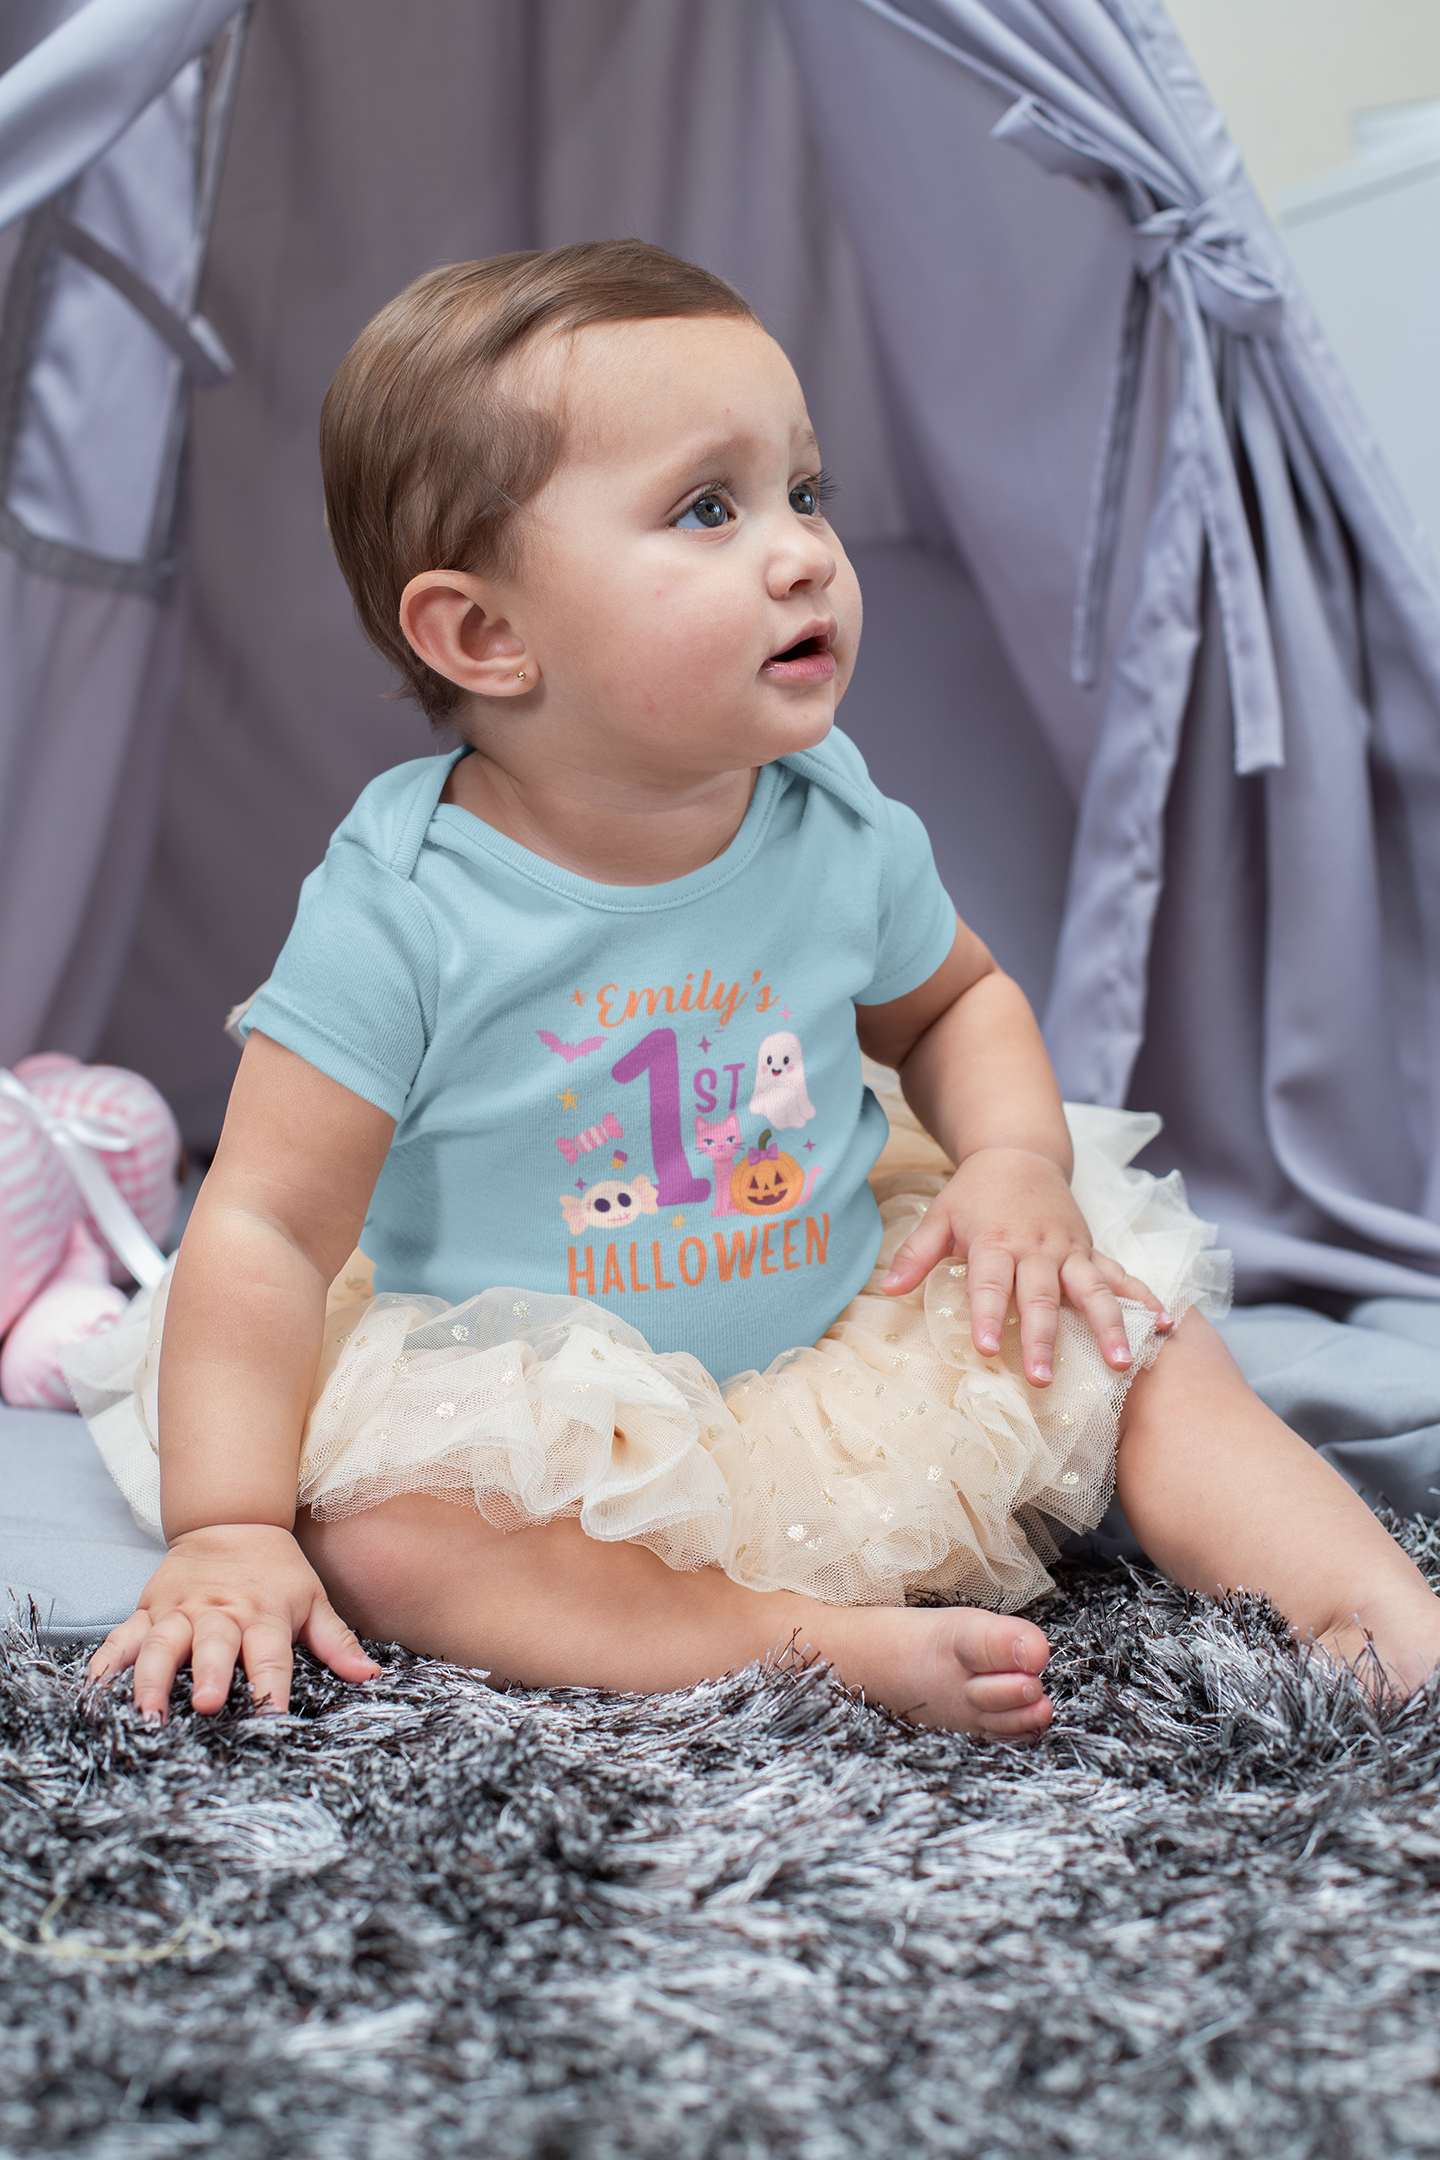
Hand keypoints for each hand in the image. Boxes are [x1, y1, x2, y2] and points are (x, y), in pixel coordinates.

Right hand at [86, 1523, 379, 1719]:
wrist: (232, 1521)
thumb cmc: (277, 1572)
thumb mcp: (312, 1599)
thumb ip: (337, 1641)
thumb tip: (371, 1678)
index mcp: (263, 1614)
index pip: (270, 1653)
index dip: (272, 1684)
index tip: (272, 1716)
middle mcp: (219, 1613)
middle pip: (213, 1645)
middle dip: (210, 1673)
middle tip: (208, 1704)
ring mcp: (179, 1610)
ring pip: (160, 1643)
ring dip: (151, 1677)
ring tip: (147, 1712)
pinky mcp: (149, 1609)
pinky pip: (123, 1636)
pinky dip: (107, 1661)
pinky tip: (94, 1689)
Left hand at [879, 1146, 1169, 1385]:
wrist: (1018, 1153)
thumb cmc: (975, 1193)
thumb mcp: (939, 1215)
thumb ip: (916, 1254)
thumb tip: (886, 1288)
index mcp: (996, 1242)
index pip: (991, 1284)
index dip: (989, 1315)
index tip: (988, 1348)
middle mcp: (1037, 1249)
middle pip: (1041, 1298)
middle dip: (1043, 1339)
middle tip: (1043, 1378)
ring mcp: (1069, 1251)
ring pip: (1093, 1291)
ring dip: (1108, 1327)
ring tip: (1121, 1363)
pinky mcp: (1090, 1252)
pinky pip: (1121, 1276)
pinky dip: (1145, 1299)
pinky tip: (1165, 1326)